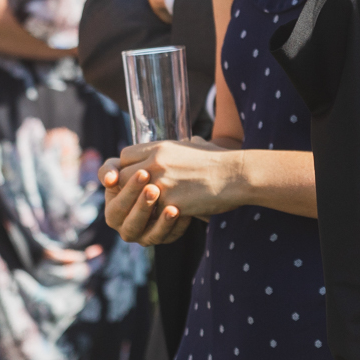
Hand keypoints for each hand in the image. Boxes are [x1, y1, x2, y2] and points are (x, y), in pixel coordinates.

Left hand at [99, 138, 239, 243]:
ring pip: (133, 196)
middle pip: (123, 176)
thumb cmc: (223, 161)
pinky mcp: (170, 201)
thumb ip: (189, 144)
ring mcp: (161, 182)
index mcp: (160, 147)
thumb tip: (192, 141)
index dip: (128, 169)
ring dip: (140, 204)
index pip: (125, 156)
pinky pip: (151, 213)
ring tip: (150, 209)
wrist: (237, 175)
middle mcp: (156, 162)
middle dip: (128, 189)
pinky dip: (155, 216)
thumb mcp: (201, 145)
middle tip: (138, 198)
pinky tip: (164, 218)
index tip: (137, 178)